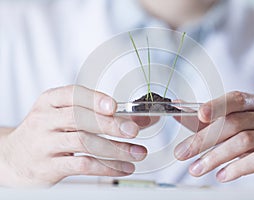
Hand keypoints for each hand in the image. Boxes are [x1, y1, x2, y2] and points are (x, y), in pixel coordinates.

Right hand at [0, 85, 146, 186]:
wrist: (14, 158)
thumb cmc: (47, 132)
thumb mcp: (64, 116)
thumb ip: (98, 114)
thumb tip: (139, 118)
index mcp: (50, 101)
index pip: (73, 94)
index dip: (95, 99)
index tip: (114, 107)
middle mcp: (45, 120)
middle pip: (79, 118)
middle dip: (110, 125)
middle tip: (133, 131)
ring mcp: (44, 144)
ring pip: (83, 143)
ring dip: (115, 149)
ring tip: (136, 152)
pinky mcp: (48, 167)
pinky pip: (82, 166)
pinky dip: (107, 167)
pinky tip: (122, 167)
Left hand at [174, 91, 253, 185]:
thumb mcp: (235, 128)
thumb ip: (207, 120)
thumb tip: (178, 108)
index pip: (236, 99)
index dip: (216, 105)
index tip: (199, 114)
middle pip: (234, 123)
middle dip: (203, 139)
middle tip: (183, 153)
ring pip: (243, 141)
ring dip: (214, 157)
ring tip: (196, 169)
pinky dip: (236, 168)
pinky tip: (221, 176)